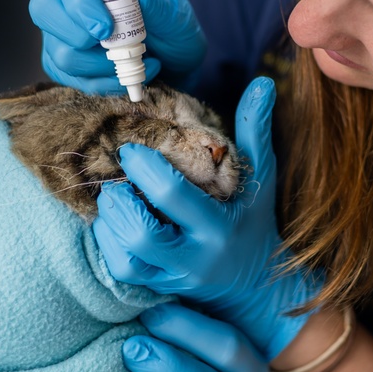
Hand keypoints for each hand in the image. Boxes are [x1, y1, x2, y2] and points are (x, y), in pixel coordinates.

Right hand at [28, 0, 205, 94]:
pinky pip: (69, 79)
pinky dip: (101, 85)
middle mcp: (72, 2)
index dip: (79, 1)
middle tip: (109, 45)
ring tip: (136, 63)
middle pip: (43, 8)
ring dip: (99, 67)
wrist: (175, 60)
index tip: (105, 28)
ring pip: (58, 53)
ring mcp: (64, 34)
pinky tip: (126, 78)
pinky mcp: (66, 64)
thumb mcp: (176, 12)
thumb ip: (159, 2)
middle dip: (72, 32)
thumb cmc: (172, 27)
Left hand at [92, 77, 321, 359]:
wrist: (257, 285)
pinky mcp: (157, 289)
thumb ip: (256, 130)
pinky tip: (115, 223)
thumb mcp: (261, 176)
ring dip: (109, 224)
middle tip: (117, 179)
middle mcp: (194, 257)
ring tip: (114, 199)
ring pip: (124, 259)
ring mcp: (173, 278)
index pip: (172, 195)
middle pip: (140, 234)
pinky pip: (122, 272)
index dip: (145, 168)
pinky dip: (110, 244)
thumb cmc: (253, 220)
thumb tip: (263, 82)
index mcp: (219, 224)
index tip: (132, 149)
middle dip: (119, 201)